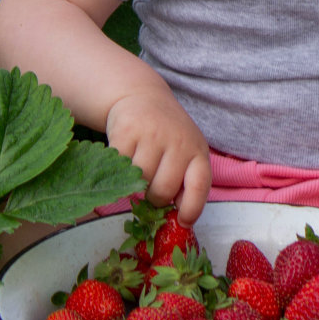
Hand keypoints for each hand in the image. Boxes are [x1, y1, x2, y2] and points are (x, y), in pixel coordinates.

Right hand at [104, 91, 211, 224]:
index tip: (182, 222)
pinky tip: (125, 157)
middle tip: (150, 190)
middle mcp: (178, 142)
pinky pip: (120, 168)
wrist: (142, 97)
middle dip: (154, 199)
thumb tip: (178, 219)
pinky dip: (119, 171)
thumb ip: (185, 182)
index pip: (199, 187)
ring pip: (139, 183)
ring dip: (135, 185)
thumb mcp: (185, 153)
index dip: (190, 210)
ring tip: (138, 170)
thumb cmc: (167, 135)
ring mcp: (153, 135)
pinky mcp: (127, 131)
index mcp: (198, 151)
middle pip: (163, 191)